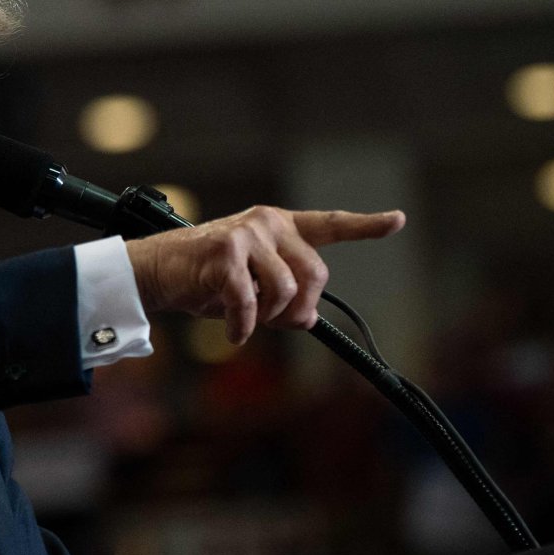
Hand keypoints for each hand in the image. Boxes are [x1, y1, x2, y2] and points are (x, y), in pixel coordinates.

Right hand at [125, 206, 404, 343]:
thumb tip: (308, 319)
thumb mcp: (252, 287)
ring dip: (270, 317)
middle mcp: (267, 223)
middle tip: (277, 321)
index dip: (365, 226)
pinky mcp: (224, 254)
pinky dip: (244, 327)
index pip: (329, 225)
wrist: (156, 271)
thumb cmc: (205, 279)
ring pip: (286, 289)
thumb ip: (284, 295)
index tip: (397, 220)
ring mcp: (246, 235)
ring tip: (248, 321)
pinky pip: (250, 302)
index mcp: (279, 226)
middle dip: (301, 306)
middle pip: (315, 272)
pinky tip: (234, 334)